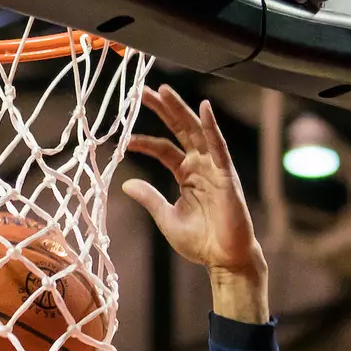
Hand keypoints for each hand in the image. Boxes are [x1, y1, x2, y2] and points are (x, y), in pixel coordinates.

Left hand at [122, 86, 269, 321]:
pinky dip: (211, 127)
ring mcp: (215, 168)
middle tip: (144, 90)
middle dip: (163, 110)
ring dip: (181, 110)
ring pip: (196, 132)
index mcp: (186, 174)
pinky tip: (203, 109)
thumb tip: (126, 183)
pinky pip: (218, 147)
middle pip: (179, 131)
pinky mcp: (227, 176)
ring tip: (165, 91)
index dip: (144, 142)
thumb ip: (149, 198)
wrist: (223, 260)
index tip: (124, 138)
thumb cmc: (200, 242)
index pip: (164, 149)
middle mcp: (201, 166)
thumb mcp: (166, 218)